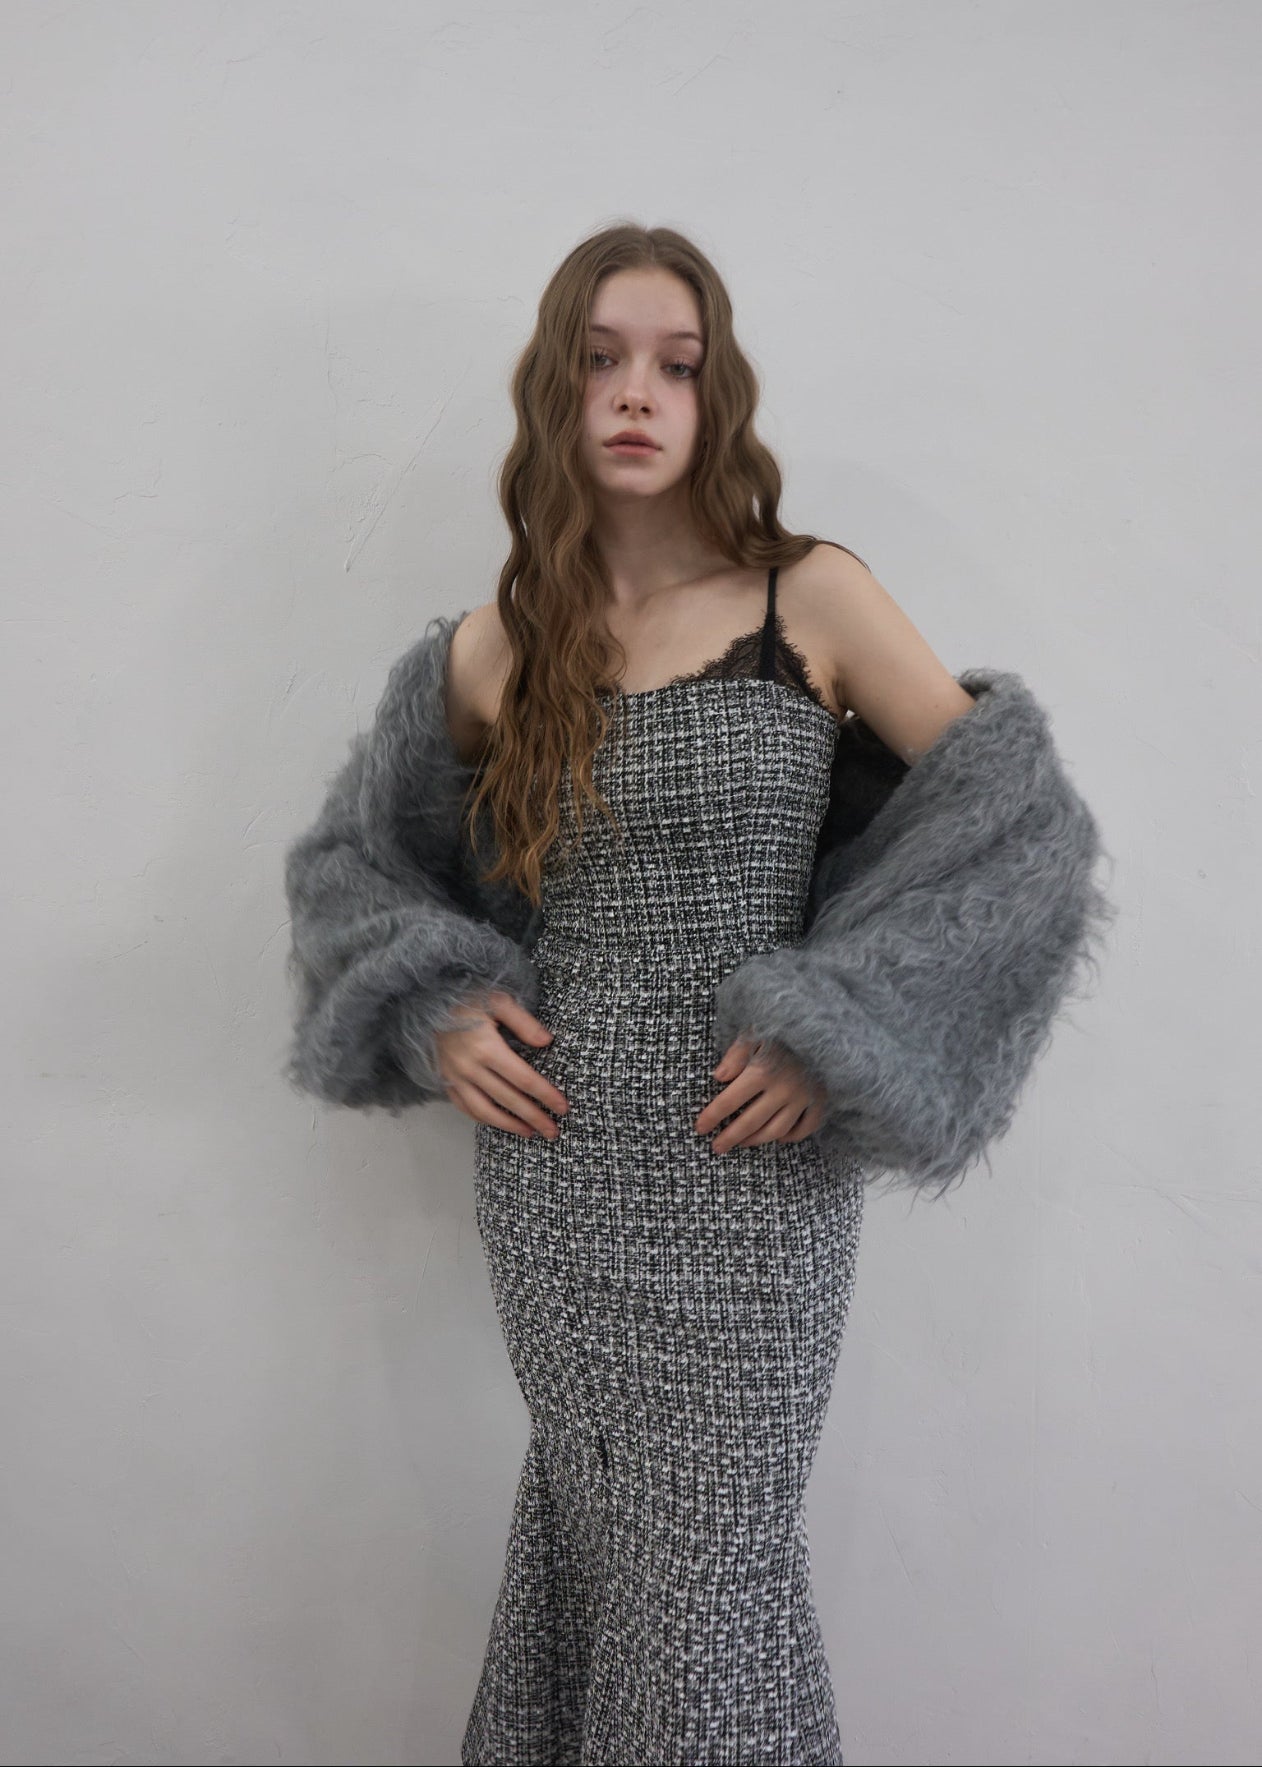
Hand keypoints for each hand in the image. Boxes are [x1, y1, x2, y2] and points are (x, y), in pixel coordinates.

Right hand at [435, 988, 569, 1140]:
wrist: (427, 1000)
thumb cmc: (466, 997)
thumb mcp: (498, 1000)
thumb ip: (524, 1022)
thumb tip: (546, 1042)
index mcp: (486, 1047)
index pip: (523, 1079)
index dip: (545, 1095)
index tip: (562, 1107)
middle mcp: (469, 1067)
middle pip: (508, 1100)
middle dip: (534, 1117)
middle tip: (553, 1131)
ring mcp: (455, 1077)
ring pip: (484, 1111)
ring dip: (509, 1125)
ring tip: (529, 1133)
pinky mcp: (445, 1080)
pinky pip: (464, 1107)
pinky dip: (483, 1119)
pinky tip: (499, 1122)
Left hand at [694, 1036, 828, 1153]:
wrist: (825, 1024)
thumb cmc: (782, 1026)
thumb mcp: (754, 1032)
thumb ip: (736, 1055)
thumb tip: (719, 1077)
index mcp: (762, 1071)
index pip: (729, 1102)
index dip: (711, 1117)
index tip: (700, 1128)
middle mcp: (783, 1089)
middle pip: (750, 1122)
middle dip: (730, 1137)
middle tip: (717, 1147)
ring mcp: (803, 1097)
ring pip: (776, 1130)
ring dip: (756, 1140)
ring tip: (742, 1143)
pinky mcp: (821, 1099)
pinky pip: (806, 1127)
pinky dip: (792, 1136)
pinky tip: (778, 1137)